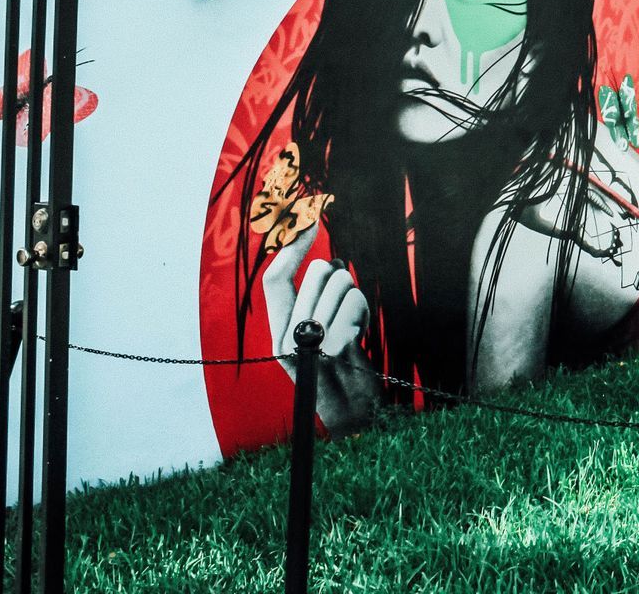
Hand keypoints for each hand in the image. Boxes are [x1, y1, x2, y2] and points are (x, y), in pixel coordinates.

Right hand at [261, 223, 382, 437]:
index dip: (292, 247)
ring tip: (353, 326)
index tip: (308, 222)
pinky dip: (364, 314)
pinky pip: (355, 304)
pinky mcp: (334, 348)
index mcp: (277, 332)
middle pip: (316, 274)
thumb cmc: (341, 372)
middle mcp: (286, 338)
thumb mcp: (319, 338)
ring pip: (340, 285)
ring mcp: (309, 344)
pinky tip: (361, 337)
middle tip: (346, 306)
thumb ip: (313, 305)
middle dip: (340, 279)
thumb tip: (327, 263)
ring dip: (355, 299)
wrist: (354, 417)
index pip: (275, 280)